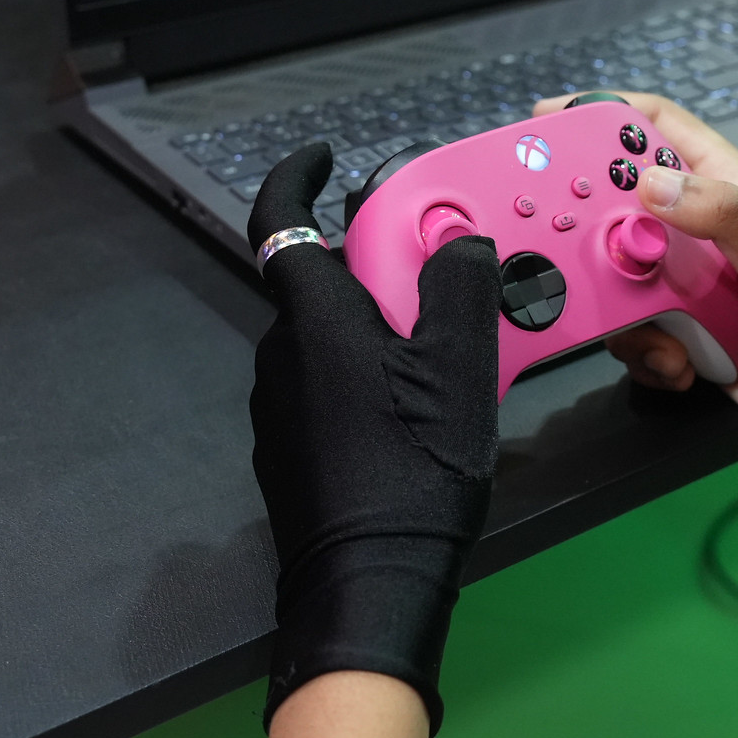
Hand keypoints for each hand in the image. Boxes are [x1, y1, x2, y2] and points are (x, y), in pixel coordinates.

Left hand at [248, 144, 501, 736]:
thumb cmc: (410, 468)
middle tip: (442, 278)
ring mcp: (277, 404)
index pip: (282, 219)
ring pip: (329, 335)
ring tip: (446, 354)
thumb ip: (460, 286)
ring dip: (377, 326)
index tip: (326, 158)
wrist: (366, 579)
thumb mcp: (460, 367)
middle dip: (379, 268)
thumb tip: (457, 242)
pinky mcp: (288, 447)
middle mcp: (282, 352)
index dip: (297, 177)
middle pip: (323, 280)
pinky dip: (367, 375)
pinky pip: (328, 384)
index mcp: (314, 317)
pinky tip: (417, 411)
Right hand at [529, 94, 737, 452]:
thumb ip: (723, 216)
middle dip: (589, 231)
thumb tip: (653, 184)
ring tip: (660, 336)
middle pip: (616, 204)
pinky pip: (629, 328)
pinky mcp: (678, 325)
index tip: (549, 121)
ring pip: (613, 273)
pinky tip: (680, 365)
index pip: (656, 127)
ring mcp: (685, 278)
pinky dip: (643, 351)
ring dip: (621, 311)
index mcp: (726, 188)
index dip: (603, 113)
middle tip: (566, 253)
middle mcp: (699, 228)